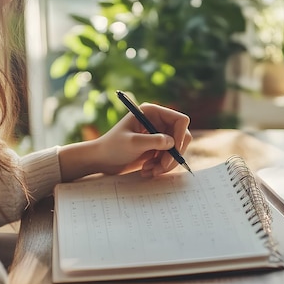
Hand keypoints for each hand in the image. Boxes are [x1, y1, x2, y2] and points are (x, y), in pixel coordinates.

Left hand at [57, 103, 191, 180]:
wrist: (101, 160)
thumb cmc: (112, 147)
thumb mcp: (132, 143)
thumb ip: (154, 141)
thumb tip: (172, 142)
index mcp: (152, 112)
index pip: (180, 120)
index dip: (180, 136)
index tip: (174, 150)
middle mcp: (158, 122)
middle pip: (182, 137)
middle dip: (173, 155)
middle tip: (162, 167)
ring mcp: (158, 135)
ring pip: (176, 151)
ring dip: (166, 164)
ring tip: (150, 171)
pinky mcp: (157, 149)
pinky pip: (169, 159)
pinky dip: (161, 167)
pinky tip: (147, 170)